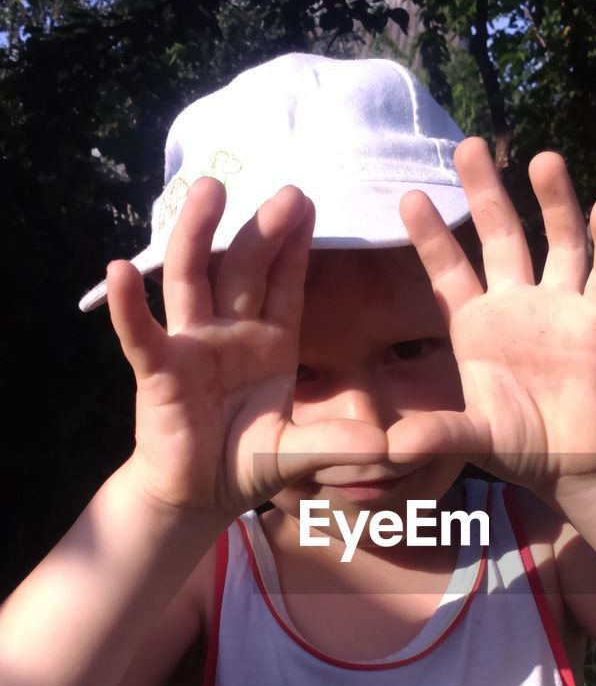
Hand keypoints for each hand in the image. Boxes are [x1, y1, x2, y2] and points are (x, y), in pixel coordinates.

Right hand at [106, 179, 388, 520]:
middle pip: (243, 268)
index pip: (284, 284)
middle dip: (262, 230)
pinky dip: (129, 306)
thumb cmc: (244, 463)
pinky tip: (118, 269)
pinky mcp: (158, 371)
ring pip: (193, 279)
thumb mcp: (296, 454)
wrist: (196, 495)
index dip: (295, 247)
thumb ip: (336, 445)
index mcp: (269, 342)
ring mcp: (191, 346)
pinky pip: (142, 334)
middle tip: (288, 191)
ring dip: (197, 235)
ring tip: (210, 190)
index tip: (309, 204)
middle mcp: (230, 332)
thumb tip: (385, 445)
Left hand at [399, 138, 595, 501]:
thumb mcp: (473, 438)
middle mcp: (517, 305)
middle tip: (470, 144)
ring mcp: (560, 308)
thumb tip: (390, 449)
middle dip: (485, 193)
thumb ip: (438, 435)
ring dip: (554, 202)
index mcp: (476, 325)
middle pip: (500, 237)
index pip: (448, 272)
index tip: (409, 196)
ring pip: (559, 242)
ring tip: (544, 158)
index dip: (431, 237)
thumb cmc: (518, 443)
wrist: (575, 462)